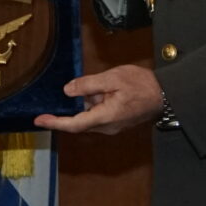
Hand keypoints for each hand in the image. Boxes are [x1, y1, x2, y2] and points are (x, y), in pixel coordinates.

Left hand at [35, 63, 164, 135]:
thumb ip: (89, 85)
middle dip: (74, 106)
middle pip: (80, 120)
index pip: (73, 124)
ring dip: (89, 101)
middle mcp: (107, 127)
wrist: (166, 95)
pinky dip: (96, 103)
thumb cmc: (142, 85)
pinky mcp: (117, 122)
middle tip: (77, 88)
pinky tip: (105, 89)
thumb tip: (68, 90)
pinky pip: (99, 114)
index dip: (55, 122)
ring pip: (90, 116)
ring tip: (105, 84)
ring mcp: (113, 126)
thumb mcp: (113, 78)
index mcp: (104, 117)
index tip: (39, 120)